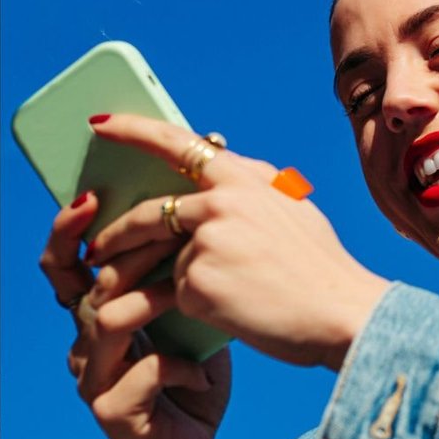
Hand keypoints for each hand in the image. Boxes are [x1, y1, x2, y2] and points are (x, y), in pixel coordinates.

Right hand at [39, 191, 230, 438]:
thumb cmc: (190, 387)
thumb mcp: (188, 324)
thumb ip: (179, 281)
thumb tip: (197, 221)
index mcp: (97, 320)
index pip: (66, 267)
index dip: (67, 231)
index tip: (89, 195)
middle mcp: (85, 346)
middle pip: (80, 286)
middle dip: (114, 250)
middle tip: (149, 225)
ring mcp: (93, 379)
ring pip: (107, 322)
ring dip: (153, 302)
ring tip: (189, 296)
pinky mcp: (112, 410)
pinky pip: (142, 370)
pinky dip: (180, 367)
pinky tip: (201, 374)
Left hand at [87, 114, 389, 370]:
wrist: (342, 314)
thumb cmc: (319, 268)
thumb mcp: (292, 208)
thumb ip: (251, 190)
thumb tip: (221, 176)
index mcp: (242, 178)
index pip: (177, 142)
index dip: (134, 130)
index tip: (99, 125)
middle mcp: (220, 203)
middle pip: (149, 214)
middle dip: (115, 234)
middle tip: (96, 247)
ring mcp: (206, 242)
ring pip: (166, 257)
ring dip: (146, 273)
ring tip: (132, 289)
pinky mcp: (197, 283)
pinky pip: (177, 292)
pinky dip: (190, 304)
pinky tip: (222, 313)